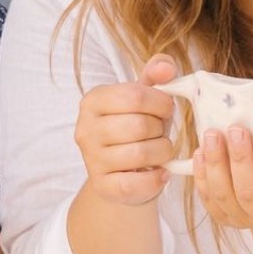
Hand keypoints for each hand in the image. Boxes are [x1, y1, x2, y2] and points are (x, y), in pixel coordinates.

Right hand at [73, 54, 177, 205]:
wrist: (122, 170)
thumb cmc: (137, 126)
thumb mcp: (146, 96)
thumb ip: (157, 74)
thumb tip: (167, 67)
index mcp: (94, 100)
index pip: (135, 96)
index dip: (160, 103)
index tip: (166, 109)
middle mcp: (85, 129)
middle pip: (140, 126)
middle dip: (161, 129)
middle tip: (160, 132)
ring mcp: (91, 159)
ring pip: (141, 154)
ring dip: (162, 152)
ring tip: (160, 150)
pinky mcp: (102, 186)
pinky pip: (136, 184)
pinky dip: (156, 178)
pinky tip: (159, 172)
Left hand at [194, 127, 252, 232]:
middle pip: (249, 194)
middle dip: (240, 160)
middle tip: (235, 128)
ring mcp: (246, 221)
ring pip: (225, 197)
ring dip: (215, 165)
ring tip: (212, 134)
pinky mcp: (226, 217)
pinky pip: (210, 201)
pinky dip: (201, 177)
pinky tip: (200, 152)